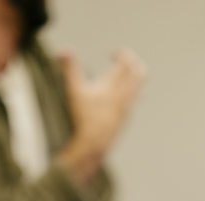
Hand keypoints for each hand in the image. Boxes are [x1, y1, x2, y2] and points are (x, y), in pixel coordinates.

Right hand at [58, 49, 146, 183]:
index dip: (123, 54)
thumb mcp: (74, 91)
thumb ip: (70, 69)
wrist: (93, 145)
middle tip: (122, 63)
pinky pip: (134, 103)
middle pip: (140, 73)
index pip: (127, 62)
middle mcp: (125, 95)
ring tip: (123, 77)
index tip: (113, 55)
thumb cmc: (83, 117)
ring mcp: (127, 108)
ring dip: (134, 80)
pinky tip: (121, 98)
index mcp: (114, 85)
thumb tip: (64, 51)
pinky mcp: (126, 120)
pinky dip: (131, 95)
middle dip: (133, 64)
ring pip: (139, 89)